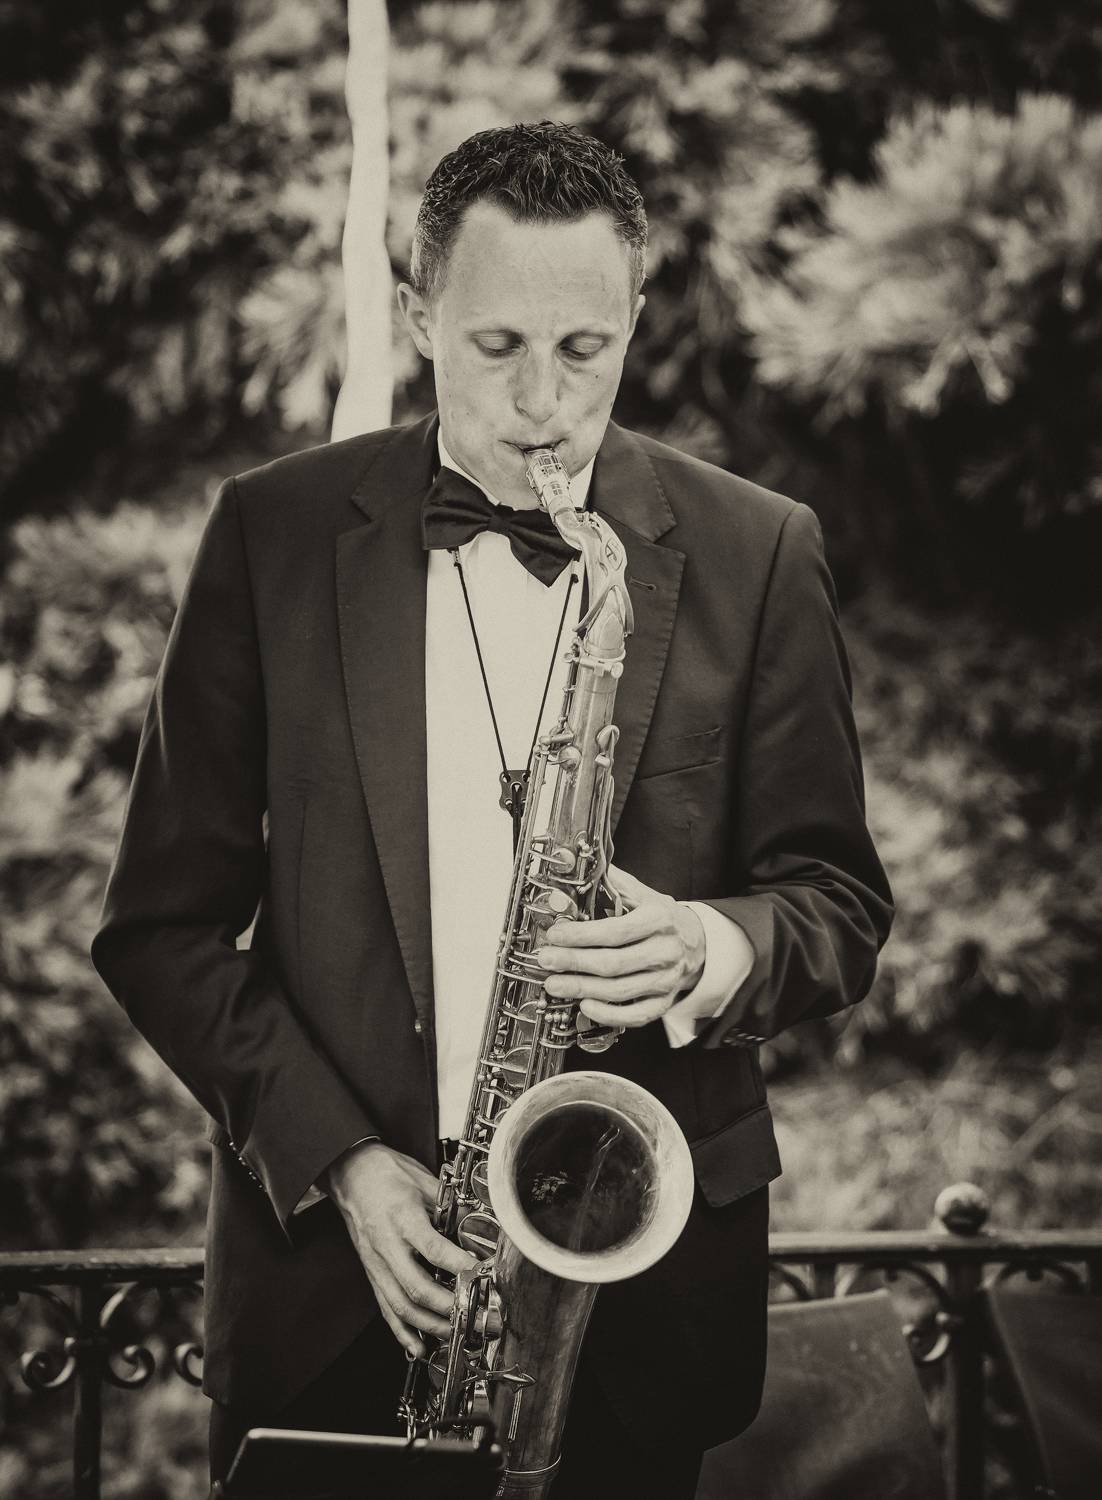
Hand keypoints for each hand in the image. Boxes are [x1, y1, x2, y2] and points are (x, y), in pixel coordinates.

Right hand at [323, 1141, 476, 1357]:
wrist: (351, 1173)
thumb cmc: (387, 1174)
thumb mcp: (423, 1181)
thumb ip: (450, 1206)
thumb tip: (476, 1225)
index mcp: (402, 1218)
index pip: (433, 1248)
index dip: (458, 1265)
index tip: (481, 1274)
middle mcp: (387, 1245)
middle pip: (416, 1287)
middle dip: (447, 1307)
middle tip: (472, 1313)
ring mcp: (376, 1263)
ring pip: (400, 1305)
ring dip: (429, 1325)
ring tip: (454, 1331)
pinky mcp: (371, 1273)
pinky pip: (385, 1308)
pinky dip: (401, 1331)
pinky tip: (418, 1345)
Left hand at [539, 865, 706, 1029]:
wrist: (698, 944)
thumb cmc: (663, 919)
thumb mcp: (644, 895)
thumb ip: (614, 884)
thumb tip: (582, 870)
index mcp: (659, 920)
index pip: (615, 931)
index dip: (581, 935)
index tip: (556, 934)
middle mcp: (665, 951)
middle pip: (613, 963)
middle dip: (574, 962)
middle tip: (546, 960)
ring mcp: (666, 980)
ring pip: (620, 991)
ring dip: (582, 988)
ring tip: (554, 984)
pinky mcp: (664, 1002)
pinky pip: (636, 1016)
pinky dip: (609, 1014)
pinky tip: (586, 1005)